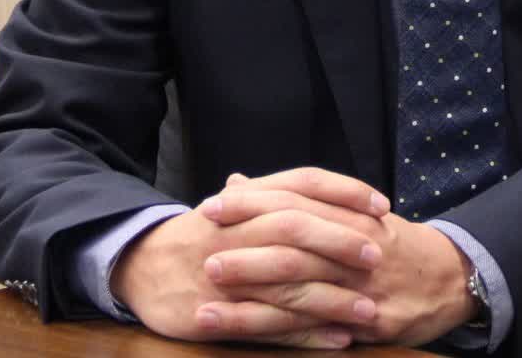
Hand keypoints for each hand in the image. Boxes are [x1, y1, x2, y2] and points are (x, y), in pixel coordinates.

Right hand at [112, 167, 388, 348]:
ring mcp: (226, 275)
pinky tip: (338, 339)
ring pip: (287, 284)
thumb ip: (278, 199)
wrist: (140, 264)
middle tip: (377, 257)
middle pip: (296, 229)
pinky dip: (306, 334)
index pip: (302, 183)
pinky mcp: (217, 315)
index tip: (381, 205)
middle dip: (341, 242)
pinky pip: (268, 327)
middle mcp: (237, 231)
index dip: (344, 192)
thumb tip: (327, 191)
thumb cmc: (201, 235)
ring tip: (370, 310)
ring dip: (332, 298)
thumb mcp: (235, 207)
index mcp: (247, 201)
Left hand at [200, 171, 478, 347]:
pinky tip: (248, 334)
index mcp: (348, 212)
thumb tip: (236, 182)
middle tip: (203, 252)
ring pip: (300, 287)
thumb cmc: (390, 244)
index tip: (212, 207)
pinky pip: (318, 327)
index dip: (252, 203)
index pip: (295, 197)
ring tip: (207, 300)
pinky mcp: (370, 321)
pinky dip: (277, 332)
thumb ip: (293, 199)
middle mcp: (355, 243)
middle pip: (294, 240)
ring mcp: (363, 283)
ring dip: (250, 295)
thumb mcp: (349, 211)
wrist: (452, 276)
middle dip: (245, 248)